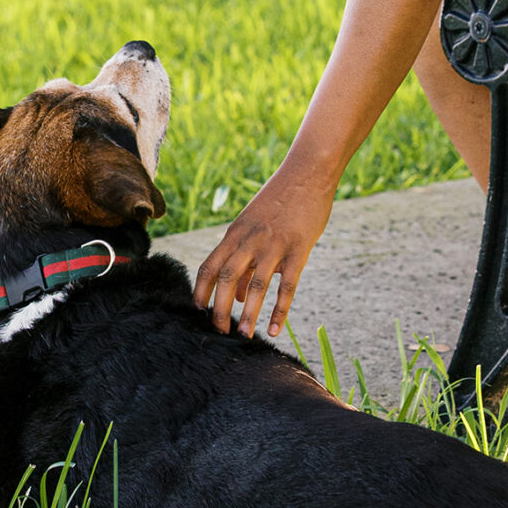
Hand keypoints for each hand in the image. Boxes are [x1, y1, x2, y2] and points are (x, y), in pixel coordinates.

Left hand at [192, 154, 336, 340]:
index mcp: (236, 232)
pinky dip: (279, 311)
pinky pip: (287, 286)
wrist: (308, 172)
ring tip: (244, 335)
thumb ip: (246, 257)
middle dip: (220, 308)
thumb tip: (240, 296)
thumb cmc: (281, 200)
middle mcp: (250, 239)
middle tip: (220, 332)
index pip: (210, 265)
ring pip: (256, 285)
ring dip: (248, 314)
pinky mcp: (298, 249)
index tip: (198, 312)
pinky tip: (274, 329)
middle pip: (227, 278)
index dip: (201, 291)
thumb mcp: (255, 223)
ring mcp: (275, 244)